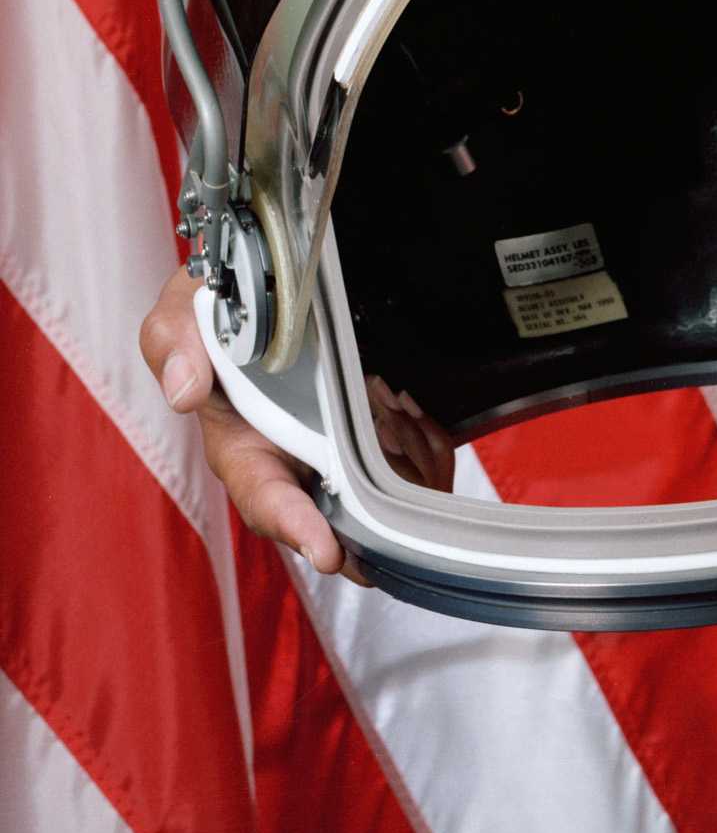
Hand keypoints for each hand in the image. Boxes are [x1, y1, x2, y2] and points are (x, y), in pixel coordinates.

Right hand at [139, 266, 454, 582]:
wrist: (262, 281)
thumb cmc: (216, 308)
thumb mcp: (182, 313)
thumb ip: (175, 345)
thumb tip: (184, 391)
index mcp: (242, 449)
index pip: (266, 501)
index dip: (295, 527)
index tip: (327, 551)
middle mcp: (290, 462)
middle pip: (335, 515)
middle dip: (368, 527)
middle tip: (396, 537)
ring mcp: (336, 451)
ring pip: (383, 490)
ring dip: (403, 465)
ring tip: (396, 415)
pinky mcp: (374, 434)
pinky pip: (414, 455)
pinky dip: (424, 441)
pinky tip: (412, 410)